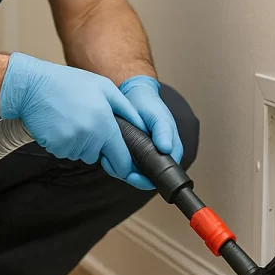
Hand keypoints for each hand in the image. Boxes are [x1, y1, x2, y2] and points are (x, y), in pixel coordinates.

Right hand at [0, 52, 146, 181]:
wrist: (33, 87)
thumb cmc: (69, 84)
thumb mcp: (104, 88)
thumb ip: (127, 110)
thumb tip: (143, 128)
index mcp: (105, 124)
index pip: (121, 159)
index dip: (124, 165)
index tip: (123, 165)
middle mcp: (89, 137)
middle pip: (100, 157)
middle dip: (97, 146)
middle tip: (87, 120)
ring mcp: (71, 144)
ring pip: (83, 154)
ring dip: (80, 143)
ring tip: (72, 118)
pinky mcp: (56, 148)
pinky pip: (67, 152)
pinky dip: (65, 143)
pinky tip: (60, 125)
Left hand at [102, 74, 182, 191]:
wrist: (133, 95)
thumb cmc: (150, 105)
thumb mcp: (158, 116)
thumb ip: (163, 131)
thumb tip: (166, 149)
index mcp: (170, 151)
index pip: (163, 174)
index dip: (148, 180)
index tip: (133, 176)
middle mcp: (156, 157)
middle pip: (145, 178)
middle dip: (131, 177)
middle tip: (117, 169)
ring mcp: (141, 156)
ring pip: (131, 173)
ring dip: (119, 169)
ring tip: (108, 160)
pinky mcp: (128, 153)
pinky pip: (120, 164)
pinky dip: (112, 162)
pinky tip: (105, 156)